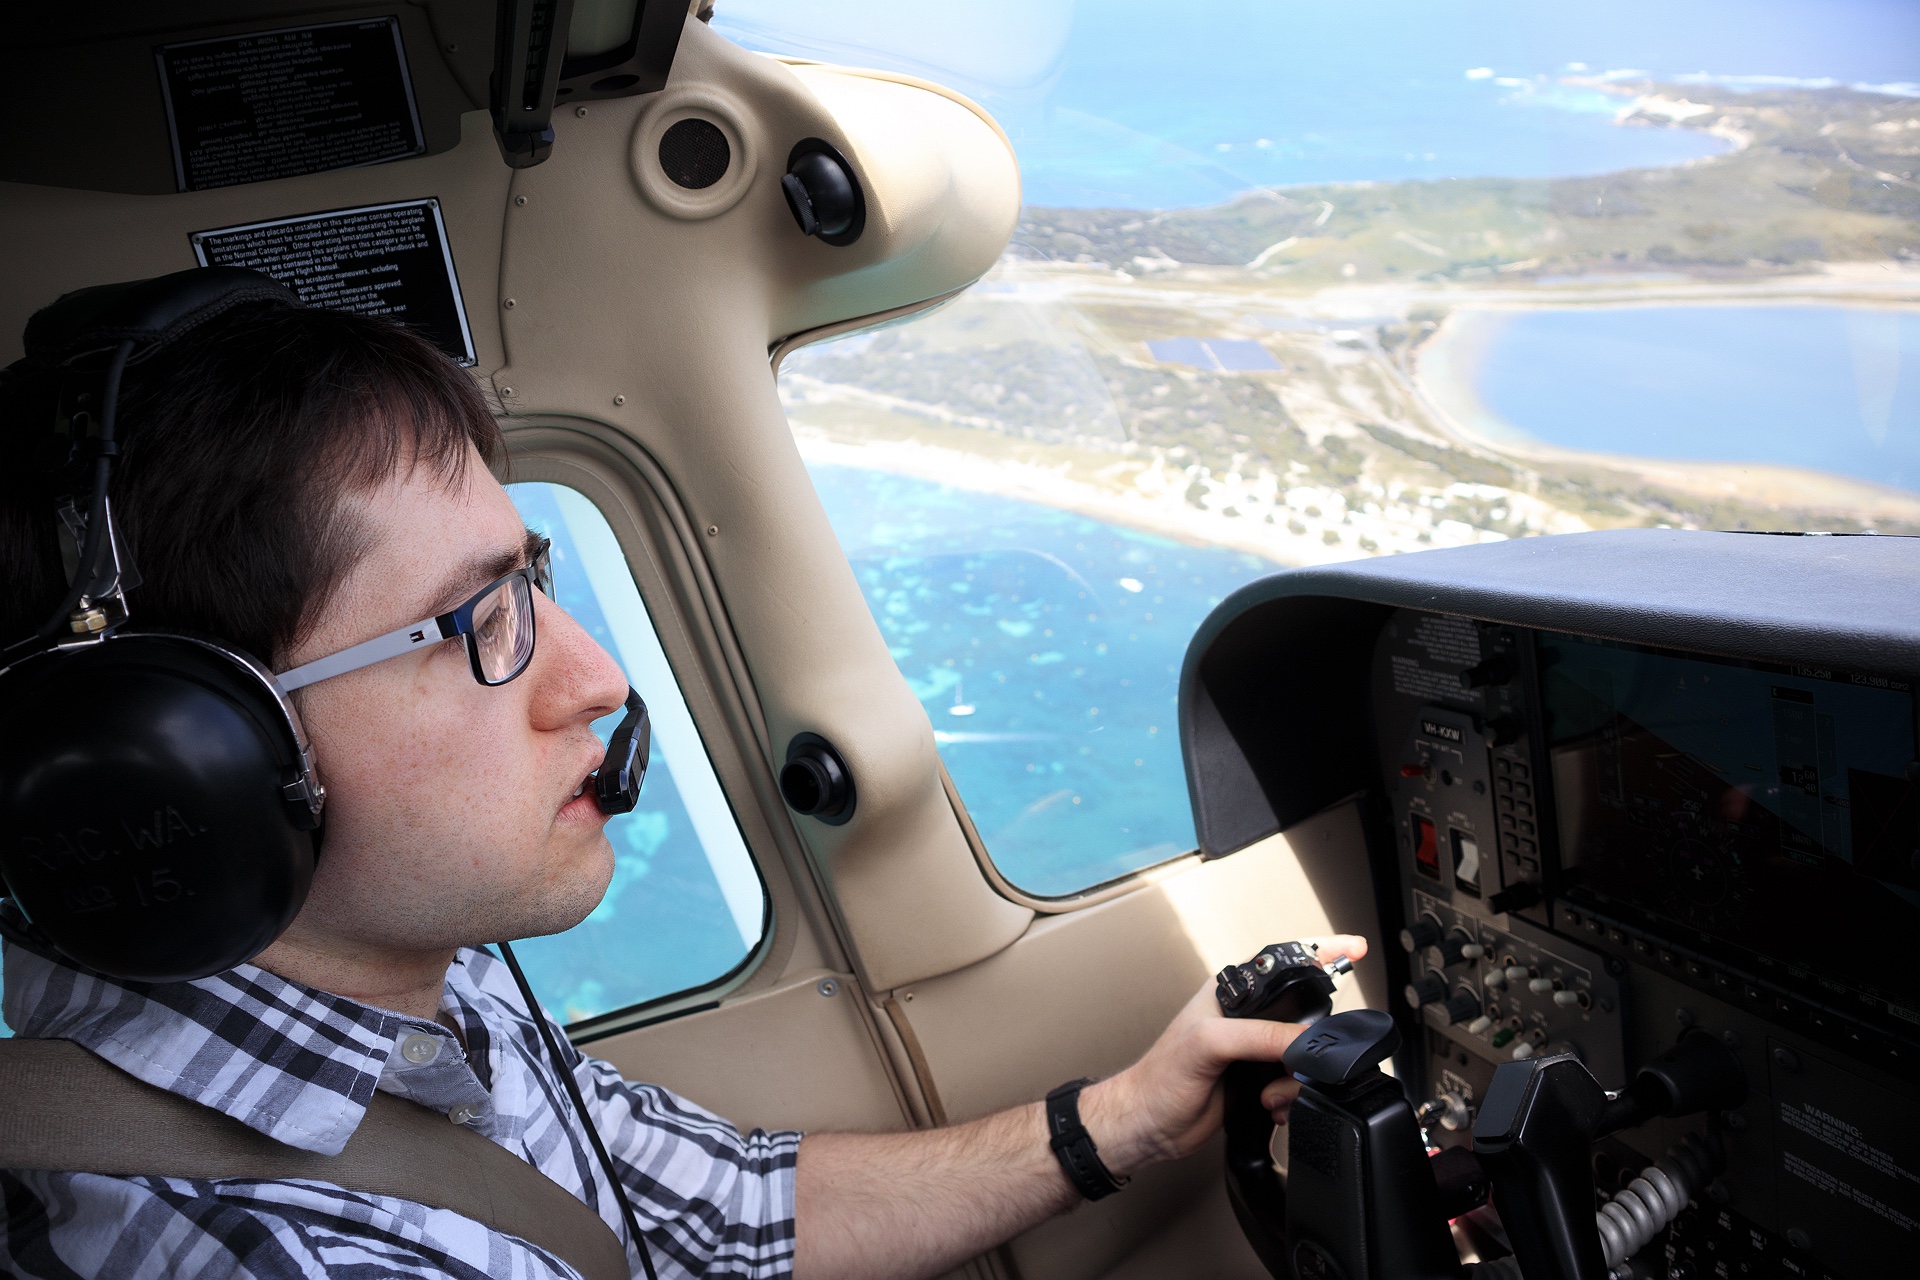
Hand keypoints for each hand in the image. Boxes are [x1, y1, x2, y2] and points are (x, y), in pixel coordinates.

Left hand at [1078, 935, 1367, 1175]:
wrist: (1148, 1128)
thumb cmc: (1159, 1080)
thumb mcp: (1208, 1045)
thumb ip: (1258, 1035)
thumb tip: (1301, 1040)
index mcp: (1231, 994)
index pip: (1283, 965)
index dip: (1320, 954)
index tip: (1354, 949)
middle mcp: (1245, 1019)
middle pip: (1305, 1017)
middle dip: (1310, 1046)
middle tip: (1296, 1066)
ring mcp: (1253, 1052)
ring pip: (1304, 1057)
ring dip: (1296, 1082)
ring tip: (1269, 1095)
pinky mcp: (1258, 1082)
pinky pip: (1295, 1085)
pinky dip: (1290, 1100)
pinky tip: (1270, 1107)